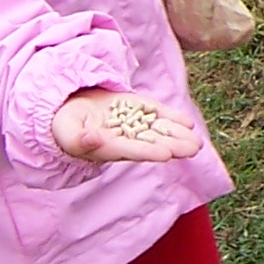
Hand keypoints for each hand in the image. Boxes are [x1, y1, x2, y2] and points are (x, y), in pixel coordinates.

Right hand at [53, 89, 204, 162]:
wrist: (69, 109)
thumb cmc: (66, 127)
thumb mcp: (68, 132)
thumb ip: (80, 138)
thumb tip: (93, 139)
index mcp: (109, 148)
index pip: (131, 151)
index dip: (148, 152)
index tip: (166, 155)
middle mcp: (125, 140)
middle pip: (152, 144)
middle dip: (173, 147)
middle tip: (193, 149)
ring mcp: (133, 125)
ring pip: (158, 131)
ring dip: (178, 135)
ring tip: (197, 141)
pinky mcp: (136, 110)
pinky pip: (156, 115)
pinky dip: (171, 118)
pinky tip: (188, 123)